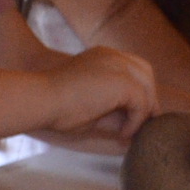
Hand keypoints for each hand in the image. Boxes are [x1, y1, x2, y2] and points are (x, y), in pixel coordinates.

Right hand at [40, 47, 156, 140]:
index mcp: (102, 56)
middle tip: (140, 124)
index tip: (133, 114)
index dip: (137, 90)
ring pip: (148, 89)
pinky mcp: (124, 82)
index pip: (133, 68)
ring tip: (128, 131)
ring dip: (142, 112)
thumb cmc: (55, 105)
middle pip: (146, 73)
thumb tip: (132, 129)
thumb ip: (112, 108)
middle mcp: (113, 56)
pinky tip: (121, 133)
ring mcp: (119, 66)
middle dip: (147, 98)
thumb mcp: (90, 101)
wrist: (41, 100)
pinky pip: (142, 104)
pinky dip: (136, 122)